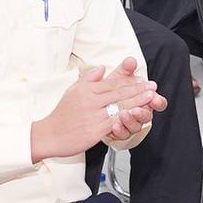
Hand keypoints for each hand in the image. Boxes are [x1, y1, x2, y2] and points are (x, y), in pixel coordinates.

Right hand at [33, 62, 165, 158]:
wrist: (49, 135)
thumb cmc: (61, 115)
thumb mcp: (72, 91)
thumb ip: (88, 79)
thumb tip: (102, 68)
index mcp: (86, 90)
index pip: (112, 83)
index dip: (130, 81)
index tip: (143, 79)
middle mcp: (91, 100)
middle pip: (119, 93)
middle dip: (138, 89)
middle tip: (153, 86)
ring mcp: (93, 116)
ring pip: (119, 107)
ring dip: (138, 102)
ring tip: (151, 98)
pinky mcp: (95, 130)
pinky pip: (115, 122)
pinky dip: (128, 118)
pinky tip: (138, 116)